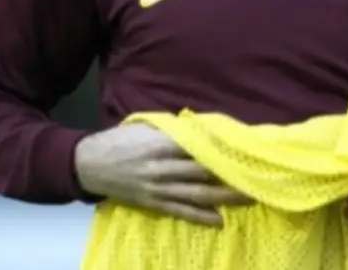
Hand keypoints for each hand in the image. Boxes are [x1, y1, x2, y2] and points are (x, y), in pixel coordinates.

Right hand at [74, 123, 250, 225]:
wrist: (89, 165)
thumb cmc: (120, 141)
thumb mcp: (145, 127)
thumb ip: (174, 131)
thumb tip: (203, 129)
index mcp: (162, 144)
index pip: (199, 146)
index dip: (224, 150)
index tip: (247, 149)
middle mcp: (163, 168)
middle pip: (205, 172)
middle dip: (232, 175)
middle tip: (258, 176)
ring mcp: (159, 189)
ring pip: (198, 195)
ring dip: (225, 198)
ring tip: (250, 198)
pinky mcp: (154, 204)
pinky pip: (182, 212)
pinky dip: (201, 219)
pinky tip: (220, 221)